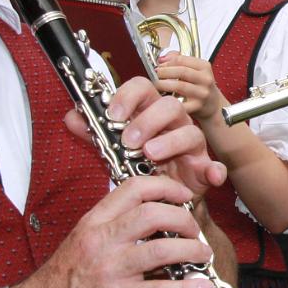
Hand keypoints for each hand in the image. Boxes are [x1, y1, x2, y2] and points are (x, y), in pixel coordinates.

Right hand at [13, 175, 217, 287]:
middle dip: (183, 219)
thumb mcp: (83, 237)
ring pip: (162, 250)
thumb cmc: (65, 275)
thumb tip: (151, 209)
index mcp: (94, 221)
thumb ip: (113, 221)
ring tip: (202, 254)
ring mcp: (111, 269)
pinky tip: (202, 287)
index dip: (166, 187)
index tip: (183, 196)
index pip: (134, 188)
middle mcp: (103, 240)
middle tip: (194, 229)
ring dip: (192, 250)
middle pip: (153, 214)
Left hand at [76, 76, 227, 197]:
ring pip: (191, 132)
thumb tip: (71, 117)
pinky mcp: (204, 169)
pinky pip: (215, 167)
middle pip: (170, 106)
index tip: (113, 114)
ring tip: (150, 154)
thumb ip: (95, 133)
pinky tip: (210, 175)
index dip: (129, 96)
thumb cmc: (141, 167)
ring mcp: (192, 146)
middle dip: (148, 120)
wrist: (163, 200)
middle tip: (129, 140)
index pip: (145, 88)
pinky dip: (215, 169)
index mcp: (151, 113)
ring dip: (171, 141)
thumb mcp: (114, 149)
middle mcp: (174, 125)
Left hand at [154, 53, 225, 120]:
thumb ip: (179, 60)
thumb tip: (162, 58)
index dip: (167, 61)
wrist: (212, 106)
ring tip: (155, 85)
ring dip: (163, 85)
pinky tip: (162, 99)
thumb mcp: (194, 70)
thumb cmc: (199, 86)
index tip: (158, 64)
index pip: (182, 59)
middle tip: (154, 74)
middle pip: (181, 71)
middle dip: (164, 72)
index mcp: (204, 67)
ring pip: (179, 86)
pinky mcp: (197, 107)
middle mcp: (205, 79)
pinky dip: (168, 101)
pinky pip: (179, 103)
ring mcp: (202, 93)